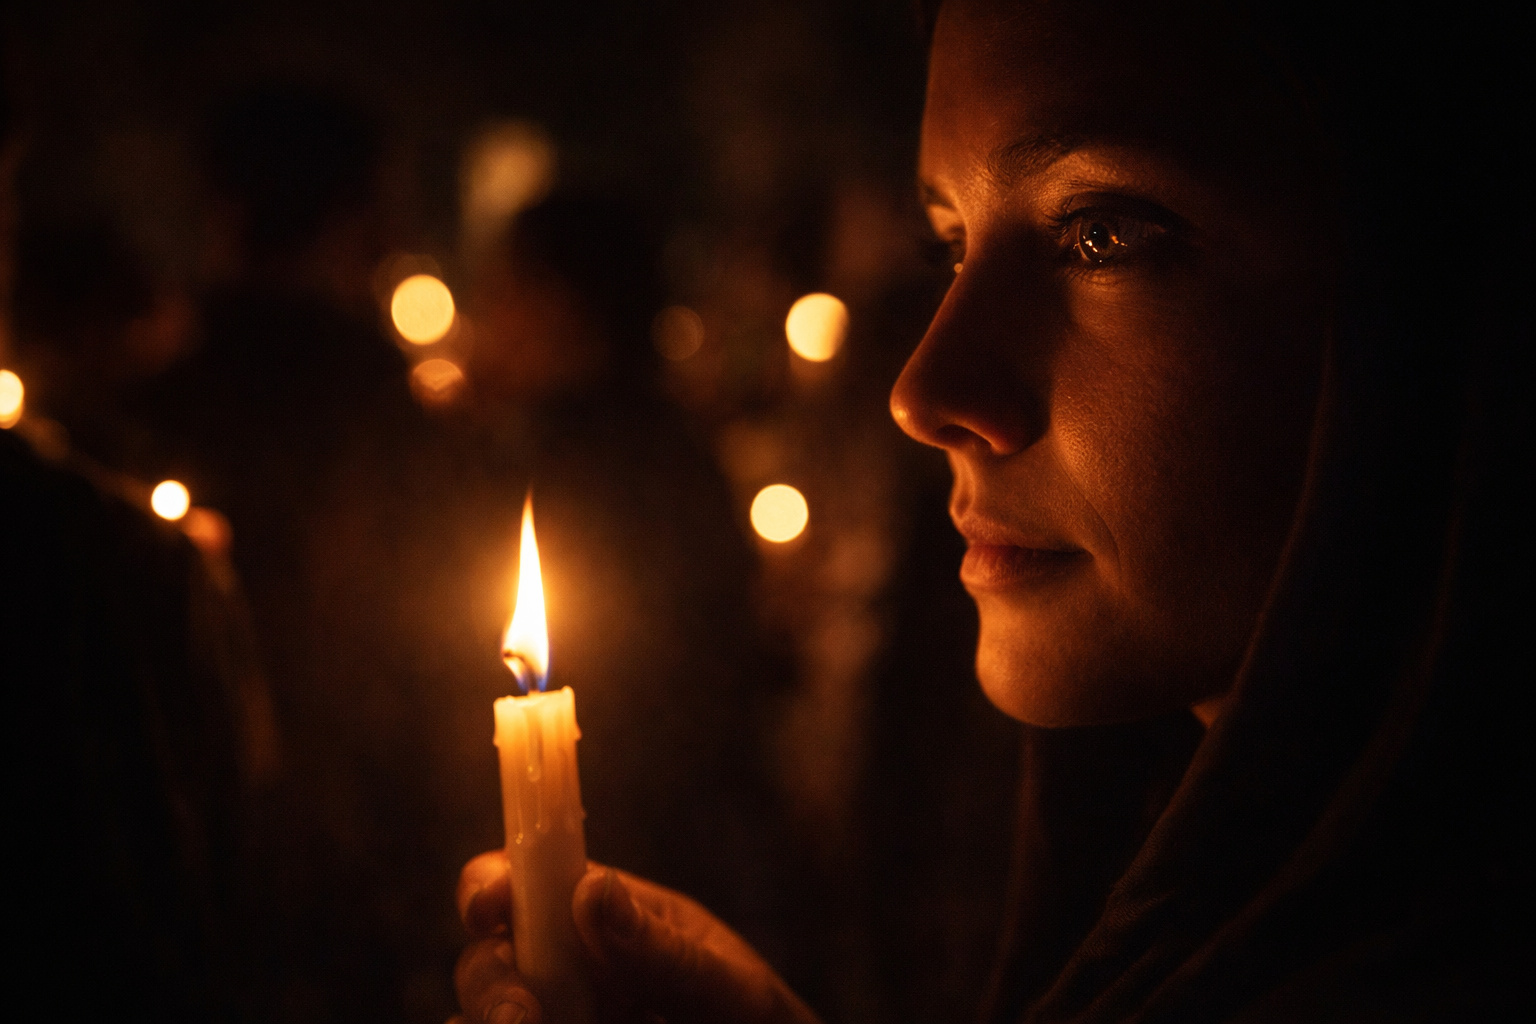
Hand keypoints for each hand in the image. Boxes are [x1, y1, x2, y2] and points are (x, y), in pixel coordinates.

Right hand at [455, 851, 820, 1023]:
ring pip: (479, 1014)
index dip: (491, 883)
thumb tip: (591, 888)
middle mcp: (567, 970)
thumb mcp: (726, 987)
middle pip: (488, 956)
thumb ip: (663, 950)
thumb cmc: (755, 1022)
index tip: (490, 905)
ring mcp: (554, 1016)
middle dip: (491, 978)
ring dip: (490, 1017)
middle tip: (524, 1018)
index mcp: (606, 920)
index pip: (527, 879)